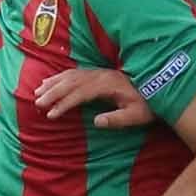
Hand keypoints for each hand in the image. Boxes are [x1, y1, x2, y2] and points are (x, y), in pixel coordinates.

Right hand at [35, 66, 150, 128]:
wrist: (159, 87)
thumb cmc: (148, 105)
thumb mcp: (136, 116)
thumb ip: (117, 119)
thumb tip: (96, 122)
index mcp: (108, 85)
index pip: (81, 93)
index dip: (65, 103)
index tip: (52, 114)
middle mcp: (101, 76)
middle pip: (72, 82)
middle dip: (53, 93)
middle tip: (37, 103)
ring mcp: (99, 73)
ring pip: (71, 76)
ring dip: (53, 83)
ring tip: (37, 93)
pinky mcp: (98, 73)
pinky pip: (75, 73)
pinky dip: (60, 77)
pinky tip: (49, 82)